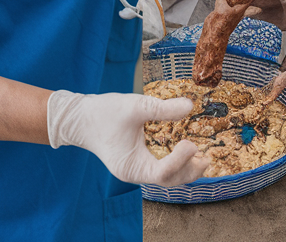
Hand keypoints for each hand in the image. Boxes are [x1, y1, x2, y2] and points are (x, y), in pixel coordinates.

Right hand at [46, 91, 209, 185]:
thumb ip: (161, 108)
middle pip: (169, 181)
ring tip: (202, 158)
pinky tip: (185, 153)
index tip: (191, 142)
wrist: (79, 118)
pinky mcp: (135, 163)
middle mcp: (134, 173)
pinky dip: (175, 164)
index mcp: (131, 166)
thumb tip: (189, 105)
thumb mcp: (133, 106)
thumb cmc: (102, 113)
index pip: (163, 172)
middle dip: (189, 172)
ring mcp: (135, 170)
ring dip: (185, 170)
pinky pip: (159, 170)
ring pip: (166, 178)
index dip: (181, 160)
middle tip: (207, 158)